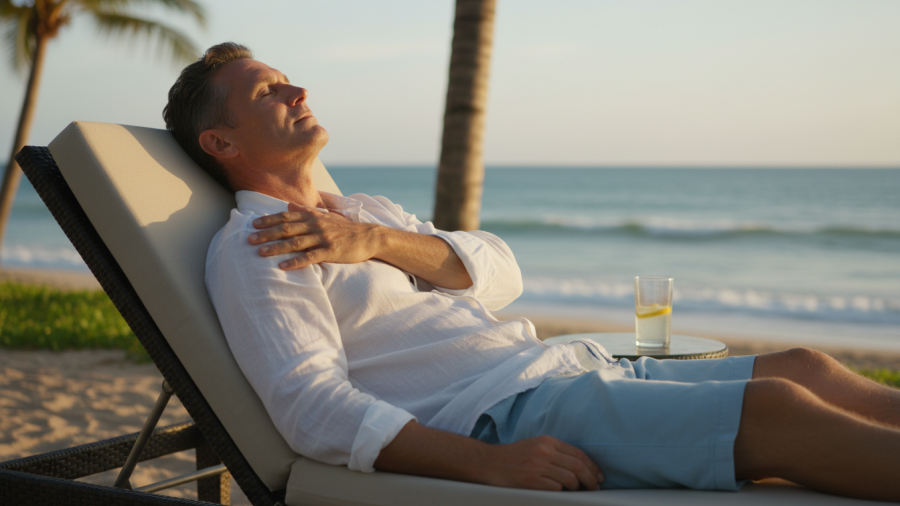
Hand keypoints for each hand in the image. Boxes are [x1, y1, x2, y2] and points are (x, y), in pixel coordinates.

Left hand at [248, 203, 381, 268]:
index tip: (253, 224)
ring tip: (260, 253)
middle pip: (286, 229)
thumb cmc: (346, 229)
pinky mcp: (330, 251)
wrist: (369, 237)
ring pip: (295, 243)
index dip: (269, 220)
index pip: (286, 217)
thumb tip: (288, 206)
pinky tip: (283, 267)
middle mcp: (316, 225)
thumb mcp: (326, 217)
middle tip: (249, 239)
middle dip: (266, 234)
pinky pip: (310, 257)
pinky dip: (296, 262)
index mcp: (313, 217)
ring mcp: (323, 238)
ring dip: (276, 248)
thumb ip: (306, 211)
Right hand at [476, 435, 603, 490]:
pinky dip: (562, 492)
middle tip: (595, 487)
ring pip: (570, 479)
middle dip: (591, 479)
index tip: (599, 476)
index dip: (593, 466)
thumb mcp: (535, 446)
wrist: (488, 463)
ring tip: (578, 491)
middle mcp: (544, 452)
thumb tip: (579, 466)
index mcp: (547, 441)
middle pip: (578, 466)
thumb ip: (555, 452)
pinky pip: (556, 488)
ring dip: (578, 488)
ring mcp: (538, 466)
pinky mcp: (532, 481)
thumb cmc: (513, 457)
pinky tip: (562, 493)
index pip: (578, 454)